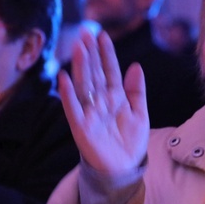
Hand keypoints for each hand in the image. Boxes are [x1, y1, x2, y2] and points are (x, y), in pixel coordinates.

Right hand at [59, 30, 149, 176]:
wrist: (124, 169)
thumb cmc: (130, 142)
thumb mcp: (140, 113)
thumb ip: (137, 91)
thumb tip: (135, 65)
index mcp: (115, 97)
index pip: (109, 71)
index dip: (106, 54)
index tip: (102, 36)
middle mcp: (100, 102)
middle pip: (94, 74)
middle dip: (91, 54)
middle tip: (85, 33)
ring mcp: (90, 113)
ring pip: (84, 86)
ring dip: (81, 67)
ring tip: (79, 48)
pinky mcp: (81, 128)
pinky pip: (73, 108)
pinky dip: (68, 94)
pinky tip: (64, 78)